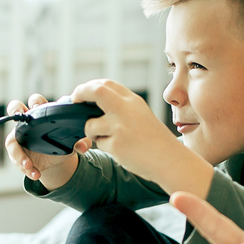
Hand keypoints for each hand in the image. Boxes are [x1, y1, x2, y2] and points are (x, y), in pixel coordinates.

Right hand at [3, 94, 84, 189]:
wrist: (56, 160)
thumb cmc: (62, 142)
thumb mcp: (72, 141)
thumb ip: (80, 141)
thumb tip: (84, 145)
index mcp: (42, 115)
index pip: (36, 101)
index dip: (36, 102)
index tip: (39, 108)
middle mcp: (28, 123)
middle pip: (15, 108)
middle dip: (15, 109)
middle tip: (19, 115)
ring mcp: (19, 137)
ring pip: (11, 141)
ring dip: (19, 154)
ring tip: (28, 165)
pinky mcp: (18, 153)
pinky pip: (16, 159)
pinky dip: (26, 169)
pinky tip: (35, 174)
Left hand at [70, 79, 184, 182]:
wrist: (170, 159)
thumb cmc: (154, 140)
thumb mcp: (140, 114)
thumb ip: (121, 107)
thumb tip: (90, 103)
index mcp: (132, 101)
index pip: (106, 84)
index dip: (89, 87)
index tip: (81, 94)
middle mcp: (126, 109)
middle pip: (96, 91)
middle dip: (80, 93)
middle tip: (73, 101)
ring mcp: (121, 126)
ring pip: (90, 125)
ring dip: (91, 133)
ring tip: (107, 139)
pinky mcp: (117, 144)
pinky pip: (99, 144)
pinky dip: (105, 147)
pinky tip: (121, 150)